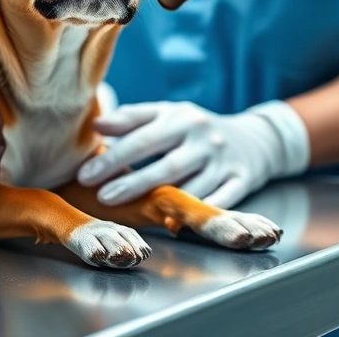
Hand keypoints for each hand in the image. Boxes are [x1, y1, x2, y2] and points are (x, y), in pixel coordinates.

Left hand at [77, 100, 309, 208]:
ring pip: (193, 186)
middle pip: (166, 166)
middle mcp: (204, 139)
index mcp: (180, 118)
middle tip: (103, 197)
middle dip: (133, 183)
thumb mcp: (166, 114)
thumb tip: (95, 124)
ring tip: (135, 214)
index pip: (142, 139)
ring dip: (166, 202)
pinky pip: (221, 201)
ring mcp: (224, 161)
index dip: (114, 158)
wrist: (253, 139)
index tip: (86, 175)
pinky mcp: (243, 180)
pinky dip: (200, 213)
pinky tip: (175, 224)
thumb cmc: (194, 128)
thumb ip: (131, 118)